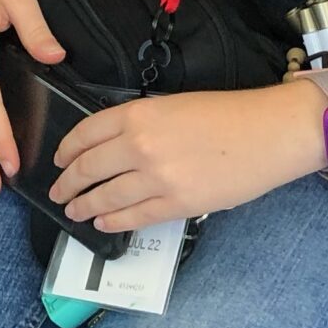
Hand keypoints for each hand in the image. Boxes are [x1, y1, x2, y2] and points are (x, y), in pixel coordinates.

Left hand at [49, 82, 327, 235]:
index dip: (66, 149)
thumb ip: (141, 123)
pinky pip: (133, 217)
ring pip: (105, 197)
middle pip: (88, 168)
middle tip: (58, 192)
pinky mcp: (177, 204)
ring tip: (74, 211)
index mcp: (139, 114)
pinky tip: (103, 222)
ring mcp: (157, 178)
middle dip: (67, 183)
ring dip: (84, 206)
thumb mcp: (175, 105)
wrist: (269, 133)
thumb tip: (114, 146)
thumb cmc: (230, 114)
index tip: (59, 159)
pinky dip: (112, 221)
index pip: (86, 133)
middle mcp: (140, 145)